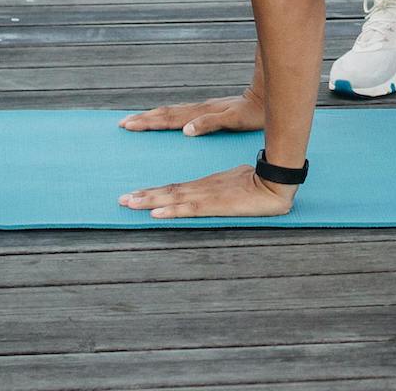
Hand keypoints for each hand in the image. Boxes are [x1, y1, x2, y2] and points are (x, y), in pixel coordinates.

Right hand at [117, 90, 265, 136]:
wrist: (267, 96)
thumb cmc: (254, 112)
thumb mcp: (234, 120)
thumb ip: (210, 123)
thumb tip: (186, 130)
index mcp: (201, 113)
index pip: (169, 118)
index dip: (148, 122)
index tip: (128, 124)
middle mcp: (198, 110)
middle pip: (166, 114)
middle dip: (144, 119)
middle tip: (122, 124)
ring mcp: (202, 110)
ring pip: (171, 112)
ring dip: (152, 117)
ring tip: (135, 120)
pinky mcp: (207, 111)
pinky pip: (181, 114)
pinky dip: (167, 117)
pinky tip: (164, 120)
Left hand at [119, 161, 297, 219]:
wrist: (274, 182)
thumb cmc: (257, 183)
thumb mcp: (233, 186)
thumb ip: (218, 191)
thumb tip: (209, 195)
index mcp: (204, 185)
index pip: (174, 189)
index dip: (153, 192)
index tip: (133, 195)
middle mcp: (201, 188)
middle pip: (167, 191)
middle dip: (142, 196)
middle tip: (120, 200)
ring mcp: (206, 196)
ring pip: (172, 198)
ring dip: (149, 201)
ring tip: (129, 203)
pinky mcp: (215, 205)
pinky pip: (187, 208)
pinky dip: (170, 210)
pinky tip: (156, 213)